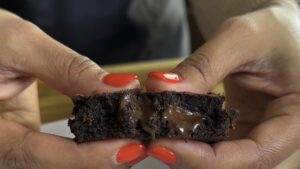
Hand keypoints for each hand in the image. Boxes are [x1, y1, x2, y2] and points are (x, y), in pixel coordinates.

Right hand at [0, 10, 143, 168]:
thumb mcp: (20, 45)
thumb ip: (68, 68)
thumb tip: (118, 89)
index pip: (36, 154)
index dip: (87, 156)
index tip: (129, 147)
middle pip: (54, 167)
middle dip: (100, 158)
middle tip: (139, 140)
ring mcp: (12, 147)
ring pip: (59, 163)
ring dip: (98, 153)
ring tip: (131, 135)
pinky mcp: (24, 139)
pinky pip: (57, 152)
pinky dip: (87, 144)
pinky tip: (110, 131)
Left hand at [146, 1, 299, 167]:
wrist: (280, 30)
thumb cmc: (274, 30)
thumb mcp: (241, 39)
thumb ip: (202, 67)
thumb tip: (160, 89)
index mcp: (296, 120)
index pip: (253, 156)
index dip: (205, 160)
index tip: (163, 145)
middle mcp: (277, 135)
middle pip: (233, 163)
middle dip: (189, 156)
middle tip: (152, 138)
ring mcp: (256, 134)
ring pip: (220, 156)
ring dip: (186, 147)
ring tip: (155, 129)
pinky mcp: (239, 127)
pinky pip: (213, 140)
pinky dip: (189, 134)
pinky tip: (169, 122)